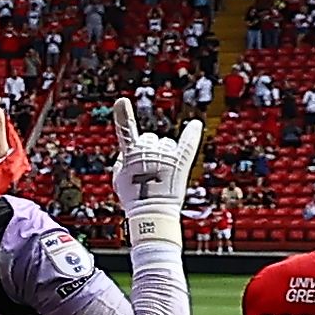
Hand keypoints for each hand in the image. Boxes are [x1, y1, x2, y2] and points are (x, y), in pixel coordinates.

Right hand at [111, 104, 206, 235]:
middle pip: (150, 139)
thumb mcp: (118, 178)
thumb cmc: (133, 198)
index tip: (122, 101)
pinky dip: (192, 134)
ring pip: (166, 143)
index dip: (123, 115)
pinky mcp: (181, 163)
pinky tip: (195, 124)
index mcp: (131, 153)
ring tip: (160, 174)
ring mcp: (166, 156)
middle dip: (148, 151)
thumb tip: (133, 151)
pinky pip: (187, 144)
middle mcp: (149, 150)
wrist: (151, 213)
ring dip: (163, 154)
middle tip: (148, 172)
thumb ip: (124, 159)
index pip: (125, 131)